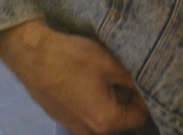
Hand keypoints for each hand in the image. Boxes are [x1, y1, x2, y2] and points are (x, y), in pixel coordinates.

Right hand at [0, 19, 150, 132]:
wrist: (32, 55)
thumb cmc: (74, 59)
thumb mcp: (112, 65)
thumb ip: (135, 80)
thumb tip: (150, 86)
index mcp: (106, 123)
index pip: (140, 116)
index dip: (145, 95)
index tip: (141, 76)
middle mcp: (89, 132)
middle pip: (121, 117)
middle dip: (125, 95)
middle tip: (121, 70)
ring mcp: (72, 126)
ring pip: (103, 113)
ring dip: (108, 95)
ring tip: (102, 72)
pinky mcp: (61, 117)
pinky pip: (85, 110)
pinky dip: (91, 96)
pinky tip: (85, 76)